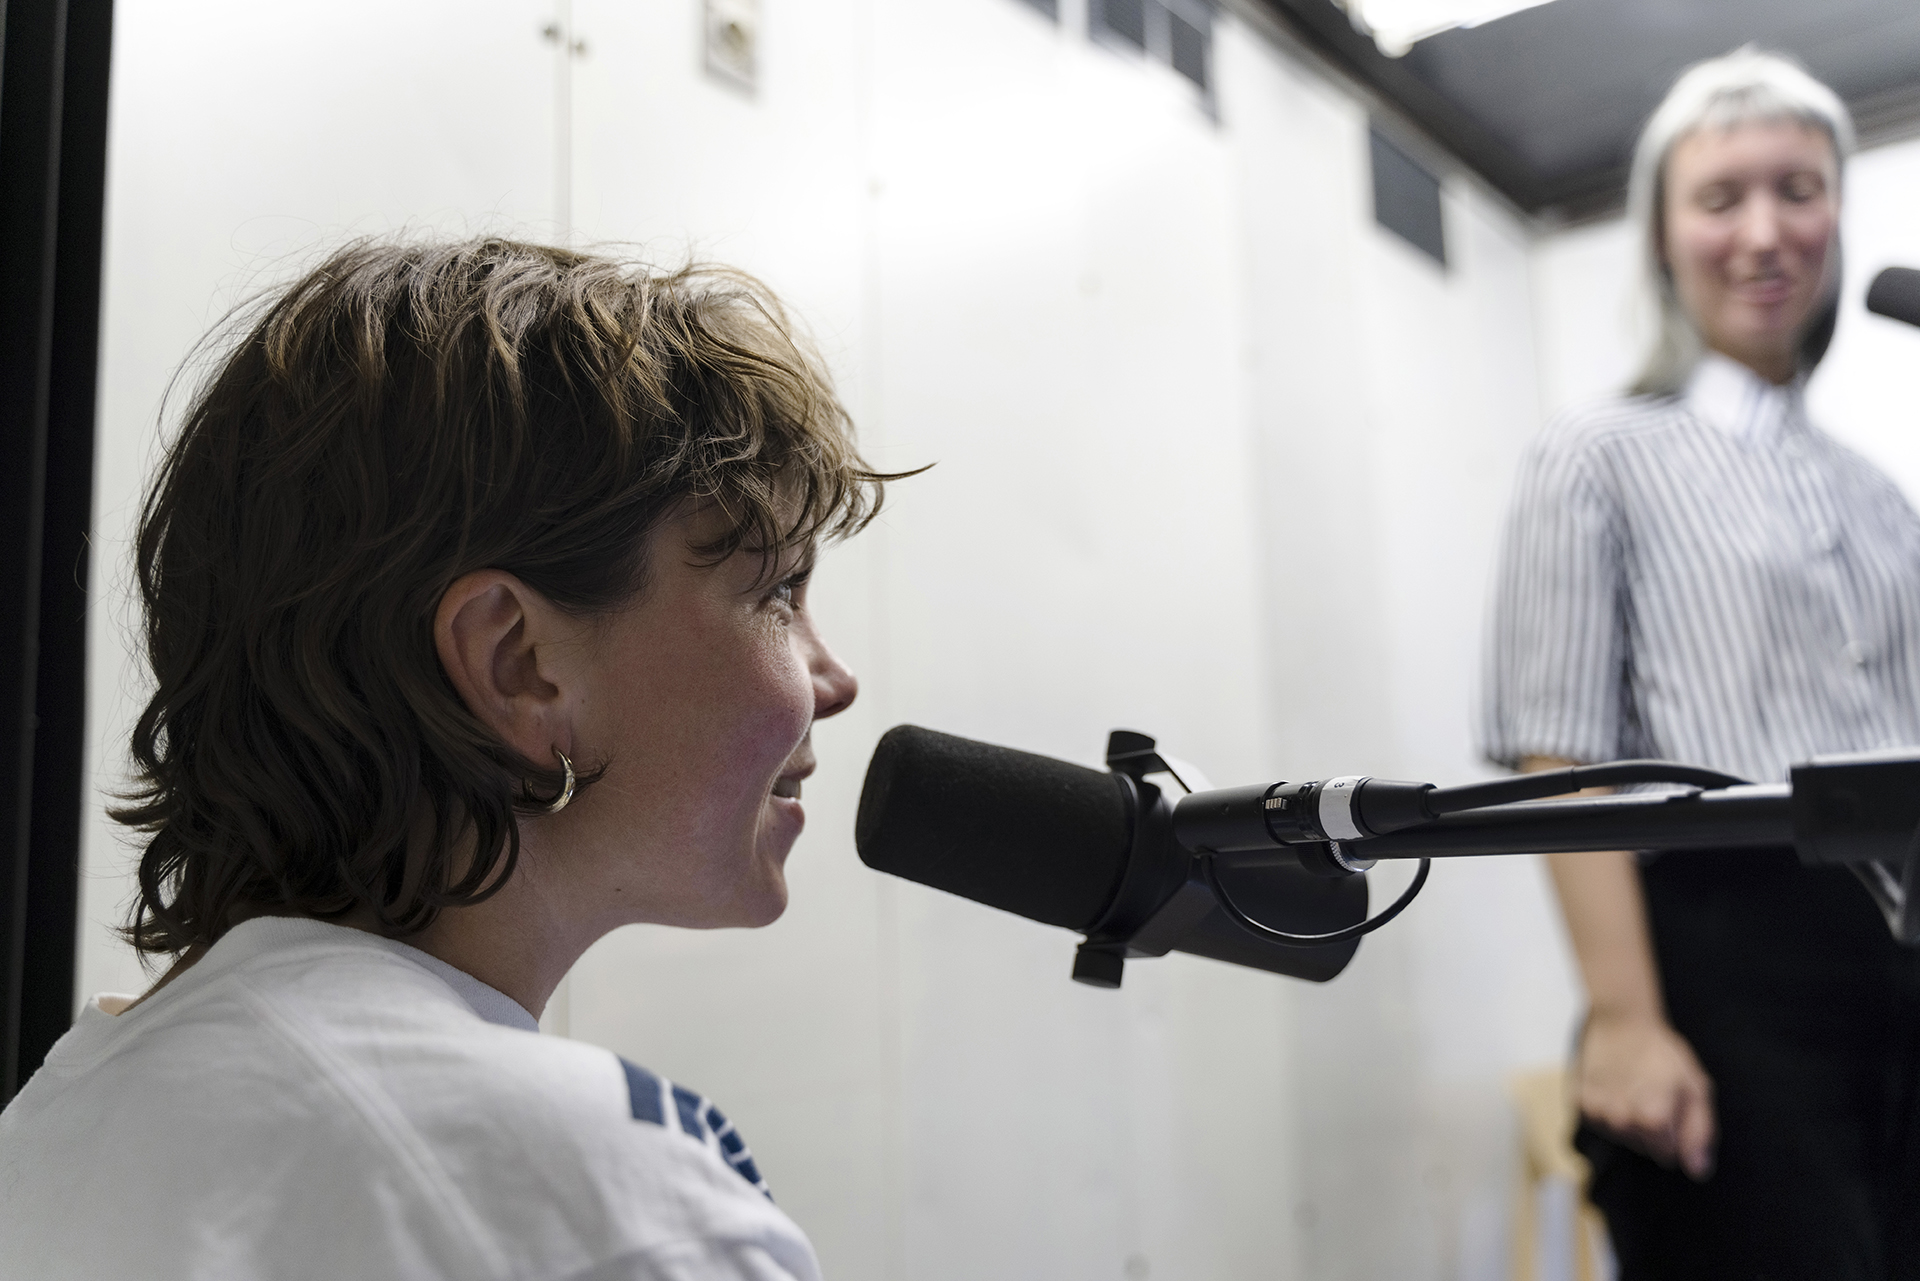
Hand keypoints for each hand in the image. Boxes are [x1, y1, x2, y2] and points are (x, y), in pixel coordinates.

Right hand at [1575, 1009, 1715, 1178]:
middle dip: (1653, 1129)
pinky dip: (1608, 1111)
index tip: (1673, 1104)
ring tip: (1632, 1088)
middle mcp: (1620, 1121)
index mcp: (1652, 1120)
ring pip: (1621, 1136)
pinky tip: (1614, 1087)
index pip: (1668, 1154)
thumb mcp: (1695, 1088)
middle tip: (1653, 1093)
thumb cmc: (1663, 1053)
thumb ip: (1699, 1133)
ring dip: (1629, 1121)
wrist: (1620, 1021)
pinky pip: (1600, 1123)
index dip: (1675, 1131)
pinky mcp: (1579, 1103)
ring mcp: (1596, 1113)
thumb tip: (1697, 1172)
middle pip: (1643, 1148)